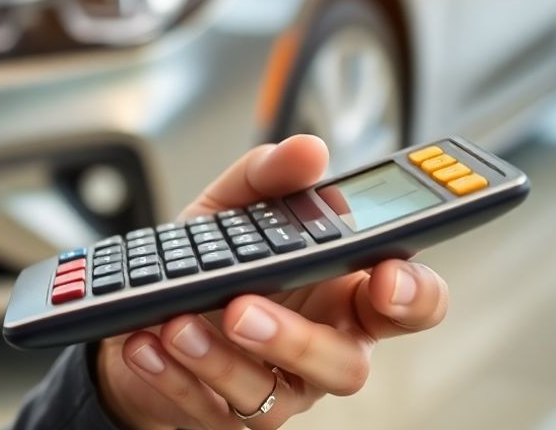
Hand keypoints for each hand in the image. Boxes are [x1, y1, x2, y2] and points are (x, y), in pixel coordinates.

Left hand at [96, 135, 449, 429]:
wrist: (141, 317)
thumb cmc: (209, 264)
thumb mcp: (231, 207)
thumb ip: (269, 176)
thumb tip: (307, 152)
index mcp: (343, 294)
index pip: (409, 303)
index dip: (414, 295)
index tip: (386, 278)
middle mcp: (320, 347)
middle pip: (345, 365)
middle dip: (297, 339)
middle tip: (244, 308)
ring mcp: (276, 388)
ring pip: (272, 395)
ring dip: (220, 360)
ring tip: (177, 322)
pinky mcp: (224, 416)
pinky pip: (208, 409)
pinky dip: (173, 376)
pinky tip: (146, 344)